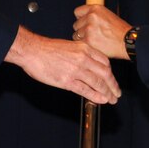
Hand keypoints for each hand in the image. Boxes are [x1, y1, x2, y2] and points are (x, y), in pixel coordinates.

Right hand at [5, 26, 120, 103]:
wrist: (32, 51)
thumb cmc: (47, 49)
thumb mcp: (69, 46)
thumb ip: (81, 55)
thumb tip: (89, 66)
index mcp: (84, 48)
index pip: (105, 62)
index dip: (111, 73)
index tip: (112, 80)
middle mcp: (82, 58)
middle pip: (105, 73)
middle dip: (113, 85)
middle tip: (117, 93)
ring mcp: (75, 70)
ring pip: (98, 83)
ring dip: (107, 93)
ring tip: (111, 99)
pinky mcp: (67, 81)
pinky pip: (86, 90)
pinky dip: (95, 96)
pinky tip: (100, 100)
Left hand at [73, 4, 131, 59]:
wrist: (128, 41)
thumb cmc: (120, 30)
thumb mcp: (107, 15)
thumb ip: (94, 15)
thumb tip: (82, 18)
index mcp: (96, 9)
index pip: (77, 12)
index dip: (81, 19)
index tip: (84, 23)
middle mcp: (91, 17)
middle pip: (76, 24)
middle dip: (82, 30)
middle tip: (92, 34)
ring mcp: (88, 28)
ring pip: (76, 35)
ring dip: (83, 38)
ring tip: (95, 40)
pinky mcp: (88, 40)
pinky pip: (80, 43)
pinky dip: (85, 45)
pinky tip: (94, 45)